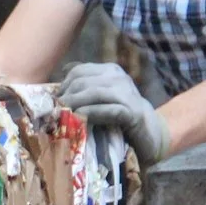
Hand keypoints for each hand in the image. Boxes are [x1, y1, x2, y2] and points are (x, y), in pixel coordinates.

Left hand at [56, 61, 171, 168]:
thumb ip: (85, 88)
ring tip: (62, 116)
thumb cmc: (120, 117)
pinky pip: (108, 110)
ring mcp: (127, 95)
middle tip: (55, 112)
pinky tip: (80, 118)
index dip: (64, 85)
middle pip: (84, 81)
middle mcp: (119, 79)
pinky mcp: (133, 113)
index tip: (55, 101)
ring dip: (75, 104)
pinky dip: (91, 113)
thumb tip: (60, 79)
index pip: (79, 71)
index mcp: (110, 71)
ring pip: (94, 92)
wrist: (150, 133)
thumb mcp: (101, 98)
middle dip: (66, 96)